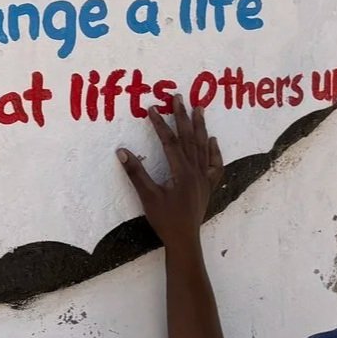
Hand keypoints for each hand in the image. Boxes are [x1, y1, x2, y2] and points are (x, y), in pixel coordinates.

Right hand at [118, 99, 222, 246]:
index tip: (152, 107)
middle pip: (189, 138)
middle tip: (179, 97)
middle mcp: (196, 172)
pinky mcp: (208, 186)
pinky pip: (214, 165)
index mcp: (181, 172)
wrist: (184, 240)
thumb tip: (122, 151)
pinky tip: (212, 140)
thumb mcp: (148, 197)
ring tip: (200, 108)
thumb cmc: (165, 220)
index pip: (170, 142)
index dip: (160, 123)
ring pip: (203, 147)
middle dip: (183, 116)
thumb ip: (136, 173)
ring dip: (200, 126)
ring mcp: (204, 178)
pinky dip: (214, 151)